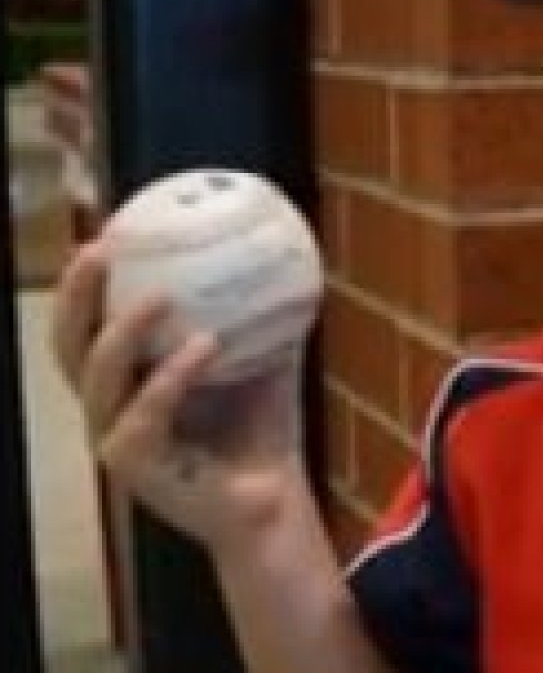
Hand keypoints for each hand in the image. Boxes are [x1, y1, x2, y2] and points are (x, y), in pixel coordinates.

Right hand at [50, 243, 311, 548]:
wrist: (274, 501)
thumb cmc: (262, 432)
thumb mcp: (262, 360)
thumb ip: (262, 316)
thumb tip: (283, 255)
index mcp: (129, 382)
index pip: (88, 327)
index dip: (84, 284)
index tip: (104, 233)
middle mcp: (110, 408)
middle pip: (67, 346)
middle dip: (75, 296)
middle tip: (102, 250)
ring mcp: (116, 439)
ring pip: (97, 378)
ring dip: (125, 331)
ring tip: (161, 293)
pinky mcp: (135, 468)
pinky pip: (144, 414)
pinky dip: (172, 376)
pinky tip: (204, 345)